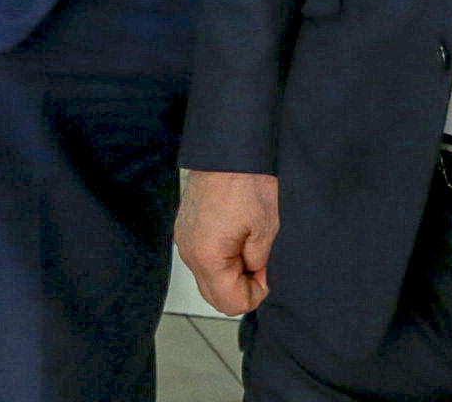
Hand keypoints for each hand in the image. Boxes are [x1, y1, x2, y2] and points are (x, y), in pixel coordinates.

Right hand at [176, 170, 279, 314]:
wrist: (228, 148)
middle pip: (214, 295)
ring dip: (229, 272)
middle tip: (260, 262)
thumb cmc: (246, 180)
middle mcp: (189, 252)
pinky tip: (235, 235)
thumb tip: (255, 274)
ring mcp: (184, 239)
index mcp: (208, 257)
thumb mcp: (265, 228)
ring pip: (207, 276)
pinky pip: (201, 256)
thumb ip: (259, 262)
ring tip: (248, 244)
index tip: (266, 275)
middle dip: (241, 286)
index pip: (230, 303)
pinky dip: (219, 256)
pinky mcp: (185, 227)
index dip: (254, 295)